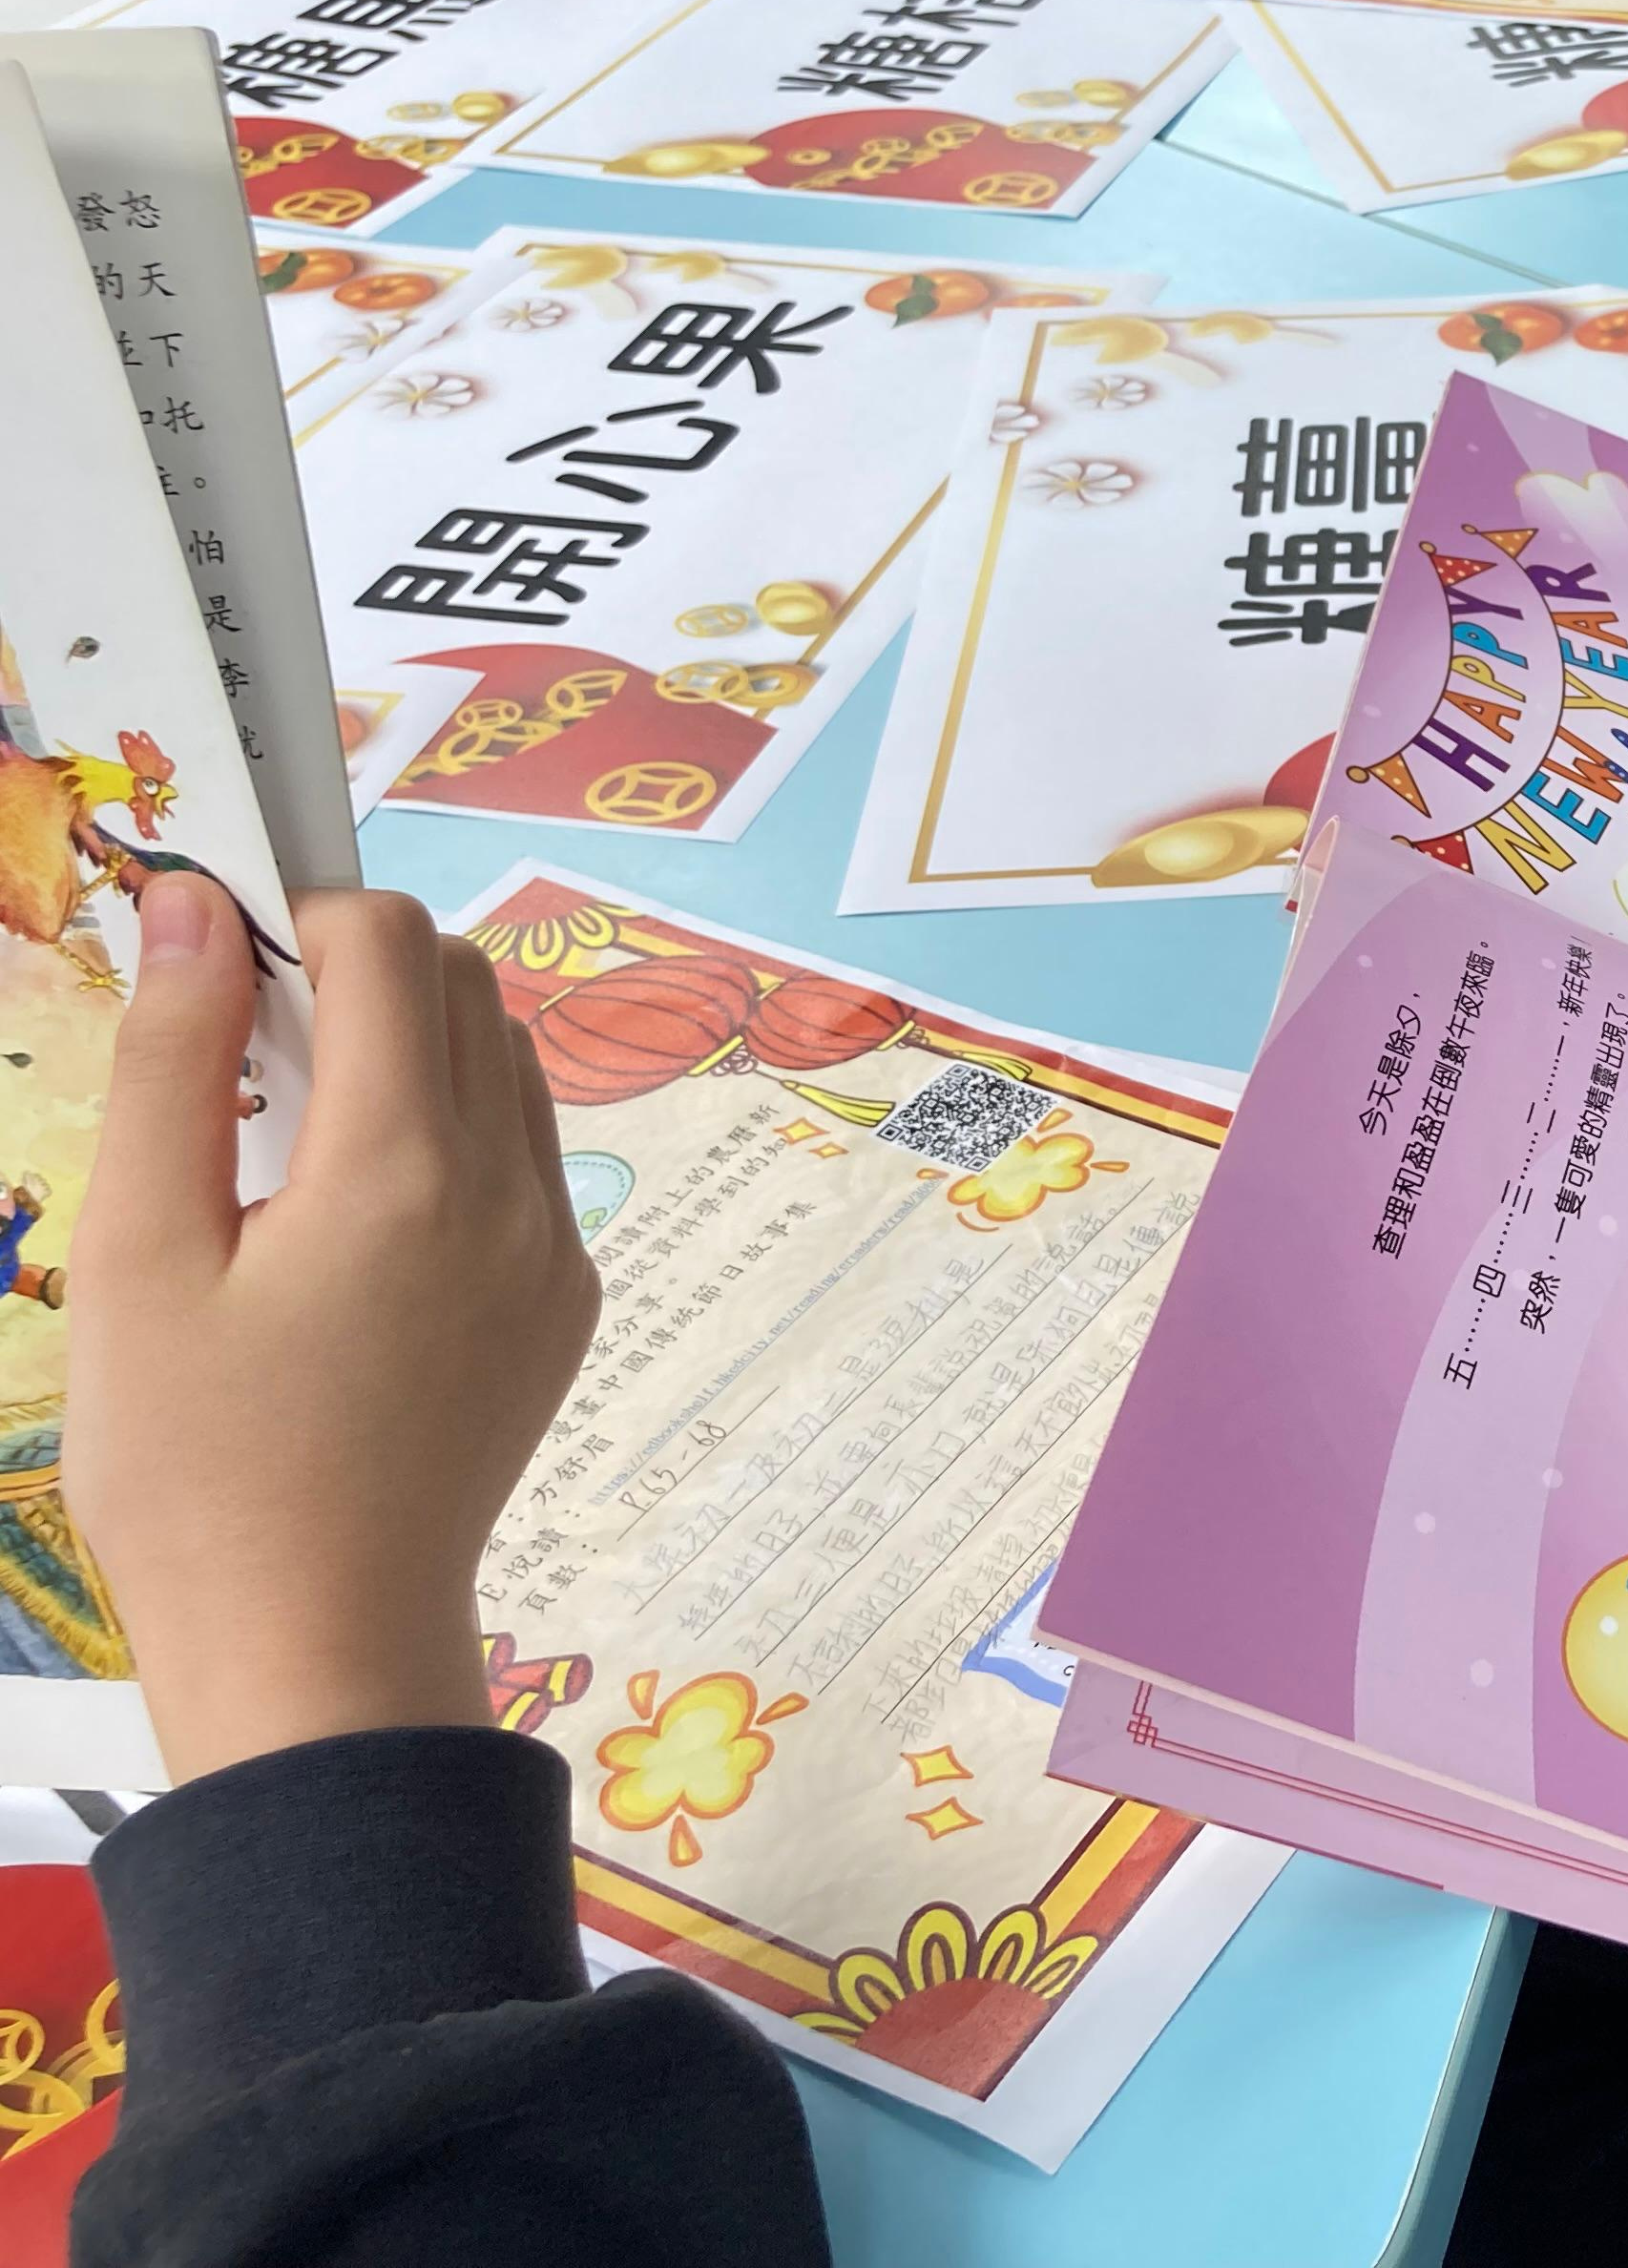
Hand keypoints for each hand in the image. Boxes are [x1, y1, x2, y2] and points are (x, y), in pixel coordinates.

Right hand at [66, 883, 598, 1783]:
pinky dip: (446, 1133)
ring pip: (504, 1063)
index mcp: (406, 1170)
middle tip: (239, 1040)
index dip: (297, 914)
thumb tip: (193, 906)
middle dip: (358, 969)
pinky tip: (344, 1215)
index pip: (390, 944)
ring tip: (285, 1132)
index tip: (215, 950)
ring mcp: (555, 1249)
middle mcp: (512, 1193)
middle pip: (462, 985)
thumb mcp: (140, 1254)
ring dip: (409, 1047)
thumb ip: (175, 1061)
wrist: (316, 1641)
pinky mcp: (565, 1302)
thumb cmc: (198, 1468)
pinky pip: (524, 1158)